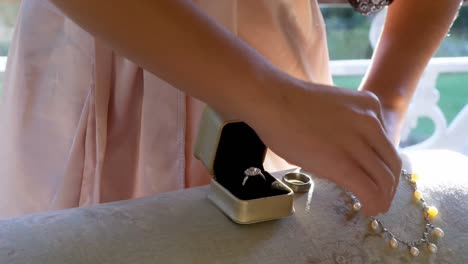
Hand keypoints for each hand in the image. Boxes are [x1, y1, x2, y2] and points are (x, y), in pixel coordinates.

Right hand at [248, 79, 401, 215]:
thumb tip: (346, 154)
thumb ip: (349, 127)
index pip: (386, 144)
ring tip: (376, 207)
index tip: (379, 179)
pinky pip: (368, 189)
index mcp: (370, 105)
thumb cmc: (291, 105)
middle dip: (389, 186)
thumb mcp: (333, 109)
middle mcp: (371, 121)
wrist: (272, 101)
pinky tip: (368, 209)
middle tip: (382, 199)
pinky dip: (373, 203)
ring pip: (384, 179)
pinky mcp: (343, 163)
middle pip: (391, 162)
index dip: (386, 166)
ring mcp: (357, 142)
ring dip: (383, 198)